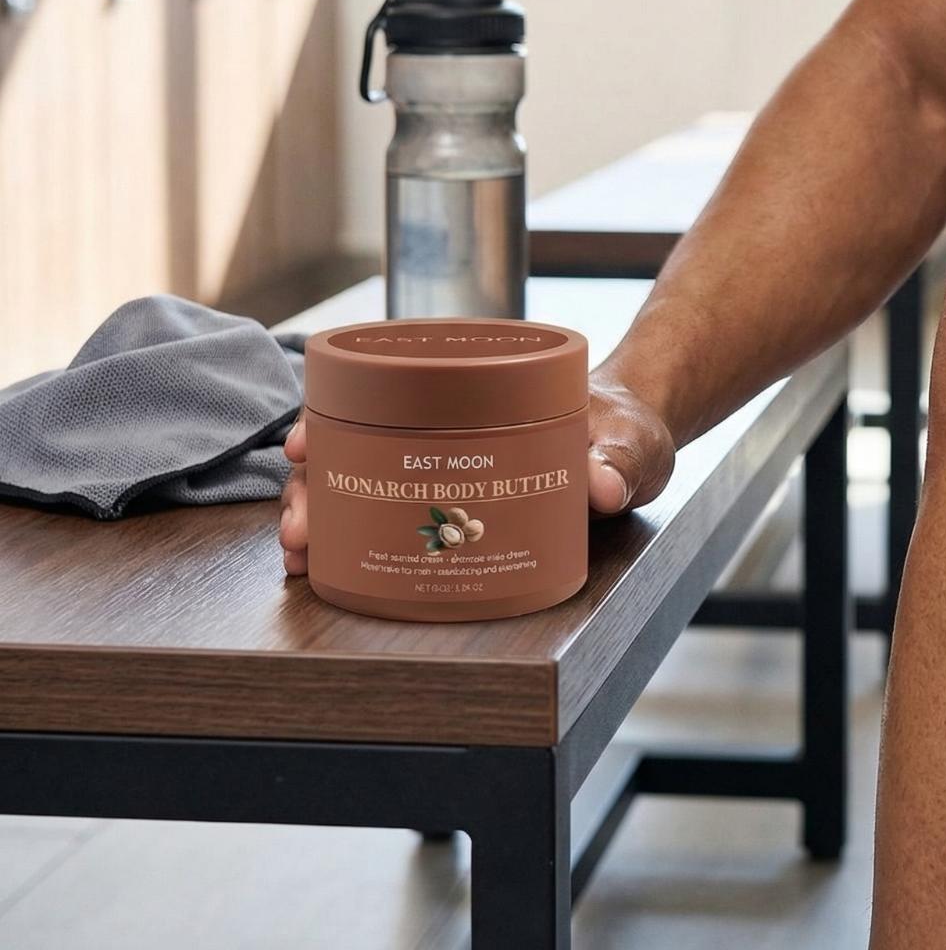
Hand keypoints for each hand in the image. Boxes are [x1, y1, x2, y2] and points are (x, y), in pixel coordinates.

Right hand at [276, 378, 676, 574]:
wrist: (633, 448)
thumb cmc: (627, 429)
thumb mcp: (632, 441)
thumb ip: (621, 460)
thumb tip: (602, 486)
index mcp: (479, 387)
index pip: (386, 388)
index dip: (333, 415)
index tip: (304, 445)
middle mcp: (447, 422)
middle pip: (358, 443)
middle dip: (316, 485)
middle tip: (302, 528)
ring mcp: (444, 464)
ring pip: (361, 483)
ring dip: (325, 517)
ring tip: (301, 558)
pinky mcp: (453, 506)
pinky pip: (391, 518)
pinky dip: (354, 542)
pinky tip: (324, 570)